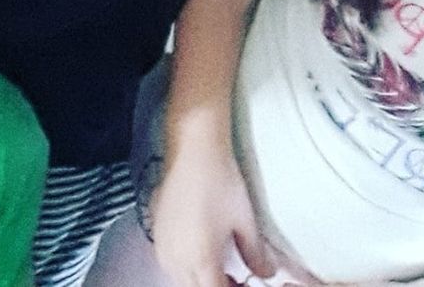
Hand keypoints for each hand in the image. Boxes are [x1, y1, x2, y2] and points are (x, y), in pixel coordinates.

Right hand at [150, 144, 273, 286]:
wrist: (193, 151)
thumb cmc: (219, 180)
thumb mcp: (244, 219)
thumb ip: (255, 252)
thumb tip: (266, 272)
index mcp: (200, 259)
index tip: (246, 286)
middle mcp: (176, 259)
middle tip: (239, 282)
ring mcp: (163, 247)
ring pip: (182, 280)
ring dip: (201, 281)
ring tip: (224, 271)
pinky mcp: (157, 235)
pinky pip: (171, 265)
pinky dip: (188, 268)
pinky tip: (203, 253)